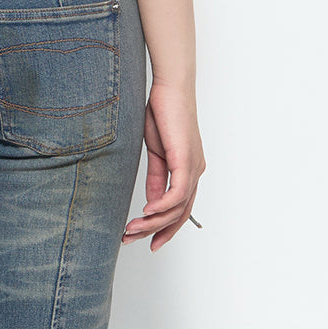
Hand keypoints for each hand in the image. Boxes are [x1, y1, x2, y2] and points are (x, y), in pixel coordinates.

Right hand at [122, 78, 205, 251]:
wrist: (170, 88)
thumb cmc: (163, 113)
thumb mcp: (156, 151)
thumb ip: (156, 177)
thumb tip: (152, 202)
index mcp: (189, 169)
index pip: (180, 209)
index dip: (165, 228)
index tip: (147, 240)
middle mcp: (196, 172)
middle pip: (180, 215)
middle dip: (156, 232)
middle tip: (132, 240)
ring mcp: (193, 168)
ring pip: (177, 209)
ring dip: (153, 222)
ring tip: (132, 228)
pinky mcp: (186, 161)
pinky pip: (177, 194)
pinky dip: (161, 206)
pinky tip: (145, 212)